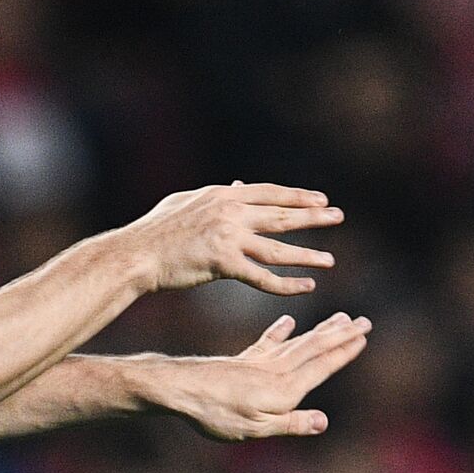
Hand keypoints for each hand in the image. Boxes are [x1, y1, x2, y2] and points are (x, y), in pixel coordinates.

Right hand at [116, 181, 343, 295]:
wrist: (135, 255)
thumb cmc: (154, 231)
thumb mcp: (185, 203)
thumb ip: (216, 195)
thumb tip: (238, 185)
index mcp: (222, 195)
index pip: (270, 193)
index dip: (297, 196)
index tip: (320, 199)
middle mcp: (229, 212)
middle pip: (281, 215)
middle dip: (313, 216)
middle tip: (338, 216)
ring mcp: (227, 237)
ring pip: (277, 247)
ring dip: (307, 254)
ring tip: (330, 259)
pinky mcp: (222, 264)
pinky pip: (262, 277)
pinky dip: (286, 284)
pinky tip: (306, 287)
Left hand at [153, 312, 371, 439]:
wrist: (180, 389)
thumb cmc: (216, 413)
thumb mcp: (255, 428)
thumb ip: (290, 423)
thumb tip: (324, 421)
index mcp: (284, 389)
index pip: (321, 366)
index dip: (343, 351)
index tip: (364, 335)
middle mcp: (275, 371)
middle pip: (313, 349)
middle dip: (339, 335)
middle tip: (363, 320)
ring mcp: (258, 363)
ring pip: (296, 343)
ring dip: (319, 331)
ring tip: (339, 318)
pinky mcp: (242, 361)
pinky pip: (267, 343)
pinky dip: (280, 332)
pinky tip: (288, 322)